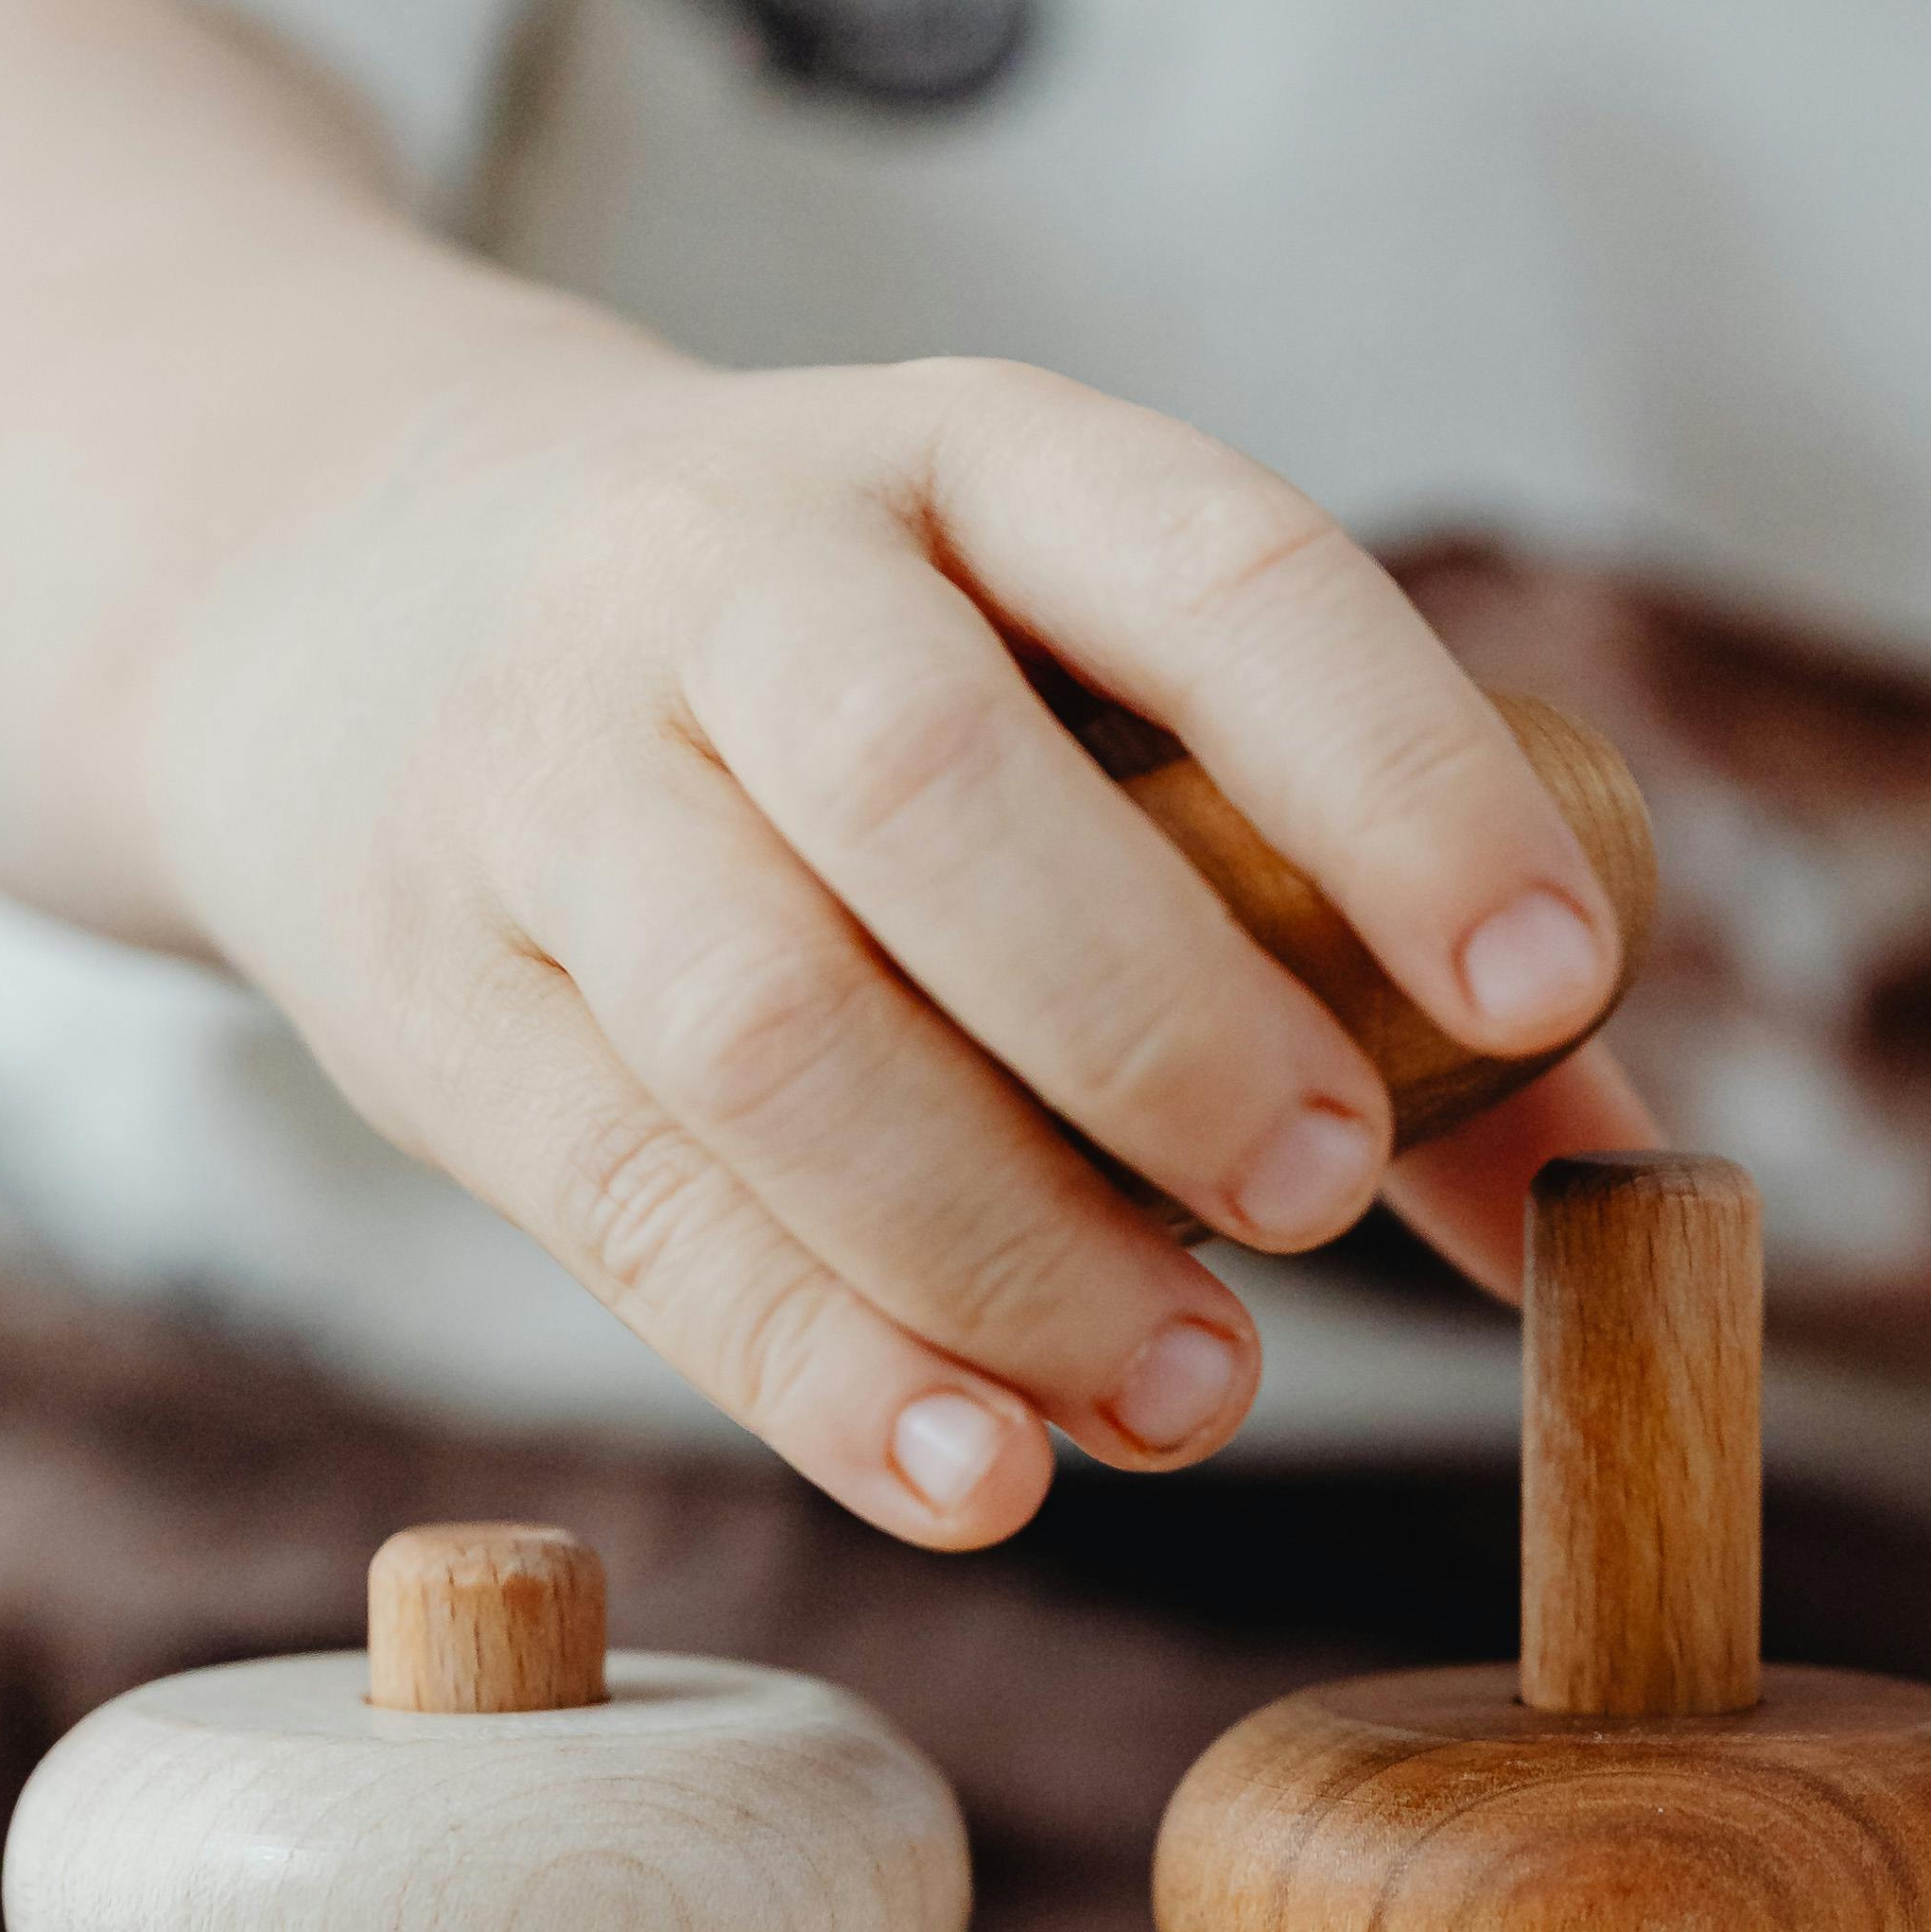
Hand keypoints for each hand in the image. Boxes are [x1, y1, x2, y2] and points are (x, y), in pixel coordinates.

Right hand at [147, 318, 1654, 1548]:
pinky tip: (981, 1475)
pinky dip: (819, 1370)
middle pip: (935, 791)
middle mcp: (726, 575)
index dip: (1399, 778)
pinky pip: (630, 1212)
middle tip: (1319, 1193)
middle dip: (1161, 1018)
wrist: (322, 585)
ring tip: (1192, 1389)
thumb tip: (1608, 1186)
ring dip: (1002, 1243)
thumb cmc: (822, 681)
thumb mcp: (1061, 681)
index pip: (1212, 571)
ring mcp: (543, 783)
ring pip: (768, 1026)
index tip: (1548, 986)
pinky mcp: (424, 1002)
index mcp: (964, 456)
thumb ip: (1340, 917)